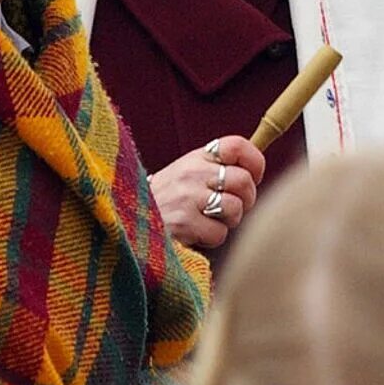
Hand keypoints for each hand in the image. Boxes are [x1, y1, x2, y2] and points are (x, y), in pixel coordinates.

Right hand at [147, 135, 264, 249]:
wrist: (128, 221)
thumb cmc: (167, 201)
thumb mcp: (188, 174)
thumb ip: (218, 169)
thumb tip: (255, 174)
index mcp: (196, 157)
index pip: (237, 146)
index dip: (254, 162)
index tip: (254, 176)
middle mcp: (192, 172)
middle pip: (243, 180)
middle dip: (247, 199)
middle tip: (231, 208)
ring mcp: (187, 196)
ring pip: (236, 208)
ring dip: (229, 221)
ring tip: (209, 221)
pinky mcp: (183, 222)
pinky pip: (220, 233)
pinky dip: (212, 239)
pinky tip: (195, 233)